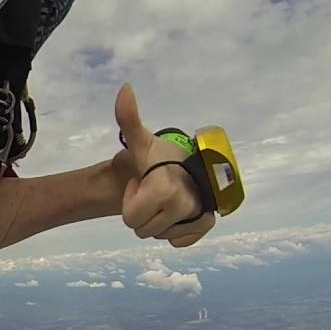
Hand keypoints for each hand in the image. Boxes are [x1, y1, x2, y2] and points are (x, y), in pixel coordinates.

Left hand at [114, 84, 214, 246]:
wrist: (189, 164)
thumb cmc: (159, 155)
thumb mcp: (140, 140)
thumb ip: (128, 118)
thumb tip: (125, 87)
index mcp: (164, 189)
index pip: (130, 219)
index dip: (130, 201)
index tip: (141, 183)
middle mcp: (184, 205)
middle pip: (142, 230)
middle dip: (142, 212)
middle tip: (152, 190)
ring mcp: (196, 216)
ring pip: (159, 235)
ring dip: (157, 220)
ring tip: (164, 198)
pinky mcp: (205, 226)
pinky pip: (178, 242)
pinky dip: (174, 230)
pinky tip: (176, 212)